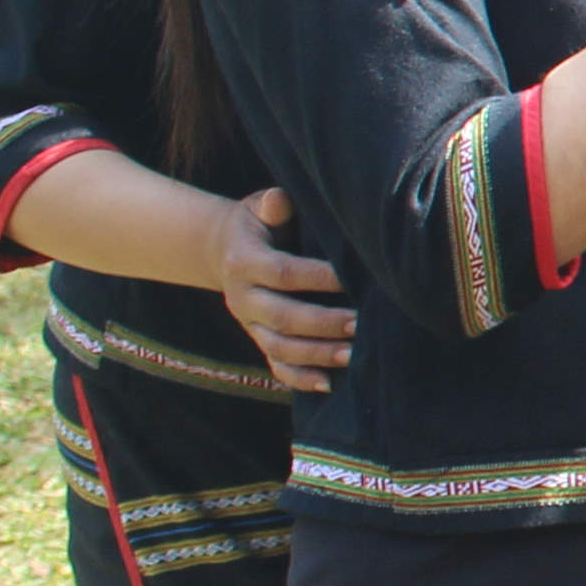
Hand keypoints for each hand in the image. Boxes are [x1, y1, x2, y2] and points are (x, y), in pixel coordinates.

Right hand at [212, 187, 353, 395]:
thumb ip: (271, 205)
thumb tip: (280, 201)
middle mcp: (243, 298)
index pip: (283, 272)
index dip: (317, 277)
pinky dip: (299, 379)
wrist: (224, 251)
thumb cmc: (259, 223)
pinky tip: (328, 384)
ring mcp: (249, 324)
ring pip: (279, 347)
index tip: (352, 279)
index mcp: (244, 262)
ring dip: (317, 355)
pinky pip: (275, 366)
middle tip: (360, 324)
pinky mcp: (259, 340)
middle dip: (322, 323)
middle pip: (282, 317)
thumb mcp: (258, 207)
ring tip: (354, 355)